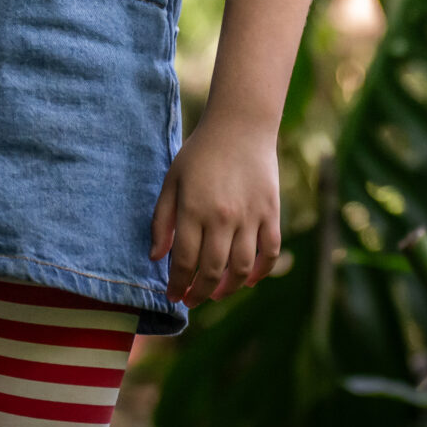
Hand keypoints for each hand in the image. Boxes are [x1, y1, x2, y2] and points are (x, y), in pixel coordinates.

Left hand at [149, 113, 281, 305]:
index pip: (184, 261)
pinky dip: (261, 272)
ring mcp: (250, 217)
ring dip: (228, 289)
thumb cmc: (199, 154)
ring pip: (241, 268)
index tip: (173, 296)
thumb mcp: (172, 181)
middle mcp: (223, 218)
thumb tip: (155, 258)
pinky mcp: (271, 213)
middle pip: (212, 270)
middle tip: (191, 300)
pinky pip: (269, 252)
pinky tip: (248, 281)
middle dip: (199, 293)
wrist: (240, 127)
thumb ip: (162, 220)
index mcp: (194, 210)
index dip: (177, 284)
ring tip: (215, 294)